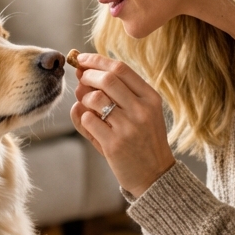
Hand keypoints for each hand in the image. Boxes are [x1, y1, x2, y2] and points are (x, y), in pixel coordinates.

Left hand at [71, 53, 175, 198]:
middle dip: (87, 75)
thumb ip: (114, 94)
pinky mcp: (114, 145)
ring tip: (86, 104)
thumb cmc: (142, 141)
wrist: (154, 175)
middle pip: (107, 78)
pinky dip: (81, 116)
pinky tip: (87, 120)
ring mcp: (128, 127)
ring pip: (95, 98)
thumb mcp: (138, 114)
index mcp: (150, 98)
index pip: (121, 69)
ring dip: (83, 97)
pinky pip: (88, 120)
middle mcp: (142, 110)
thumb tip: (81, 76)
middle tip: (80, 79)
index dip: (97, 60)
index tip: (82, 59)